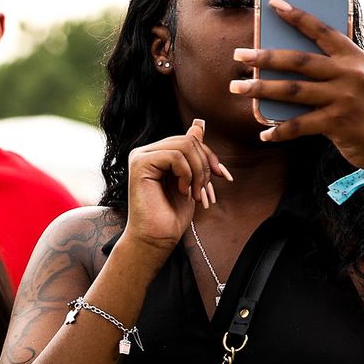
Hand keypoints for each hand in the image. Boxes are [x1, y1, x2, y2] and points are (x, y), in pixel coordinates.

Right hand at [119, 119, 229, 259]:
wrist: (156, 238)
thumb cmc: (171, 215)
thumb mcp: (191, 180)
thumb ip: (192, 154)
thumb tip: (198, 125)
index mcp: (156, 154)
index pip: (190, 140)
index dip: (210, 156)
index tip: (223, 177)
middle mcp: (145, 152)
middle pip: (189, 140)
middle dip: (205, 165)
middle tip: (205, 191)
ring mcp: (140, 156)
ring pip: (184, 146)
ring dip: (198, 172)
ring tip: (195, 193)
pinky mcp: (140, 164)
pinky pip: (175, 156)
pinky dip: (187, 174)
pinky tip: (182, 191)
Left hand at [232, 0, 363, 173]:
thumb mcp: (358, 82)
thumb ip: (331, 70)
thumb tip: (284, 62)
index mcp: (356, 58)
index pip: (322, 31)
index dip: (297, 16)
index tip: (273, 4)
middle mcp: (352, 74)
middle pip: (300, 61)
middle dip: (265, 56)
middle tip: (238, 55)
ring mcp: (346, 98)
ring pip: (293, 90)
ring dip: (261, 89)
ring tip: (237, 87)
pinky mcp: (339, 123)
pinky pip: (299, 125)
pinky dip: (279, 130)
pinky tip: (264, 133)